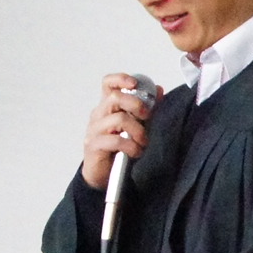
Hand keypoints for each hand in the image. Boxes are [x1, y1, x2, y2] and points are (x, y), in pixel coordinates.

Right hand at [79, 73, 155, 190]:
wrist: (103, 173)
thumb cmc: (119, 147)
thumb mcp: (136, 124)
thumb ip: (146, 108)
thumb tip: (158, 89)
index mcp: (108, 106)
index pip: (108, 84)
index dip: (120, 79)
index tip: (135, 83)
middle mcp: (99, 115)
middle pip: (115, 98)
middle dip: (136, 105)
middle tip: (147, 116)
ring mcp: (95, 129)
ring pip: (118, 119)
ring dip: (137, 131)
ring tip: (143, 142)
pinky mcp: (94, 145)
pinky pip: (115, 141)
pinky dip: (131, 146)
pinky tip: (135, 152)